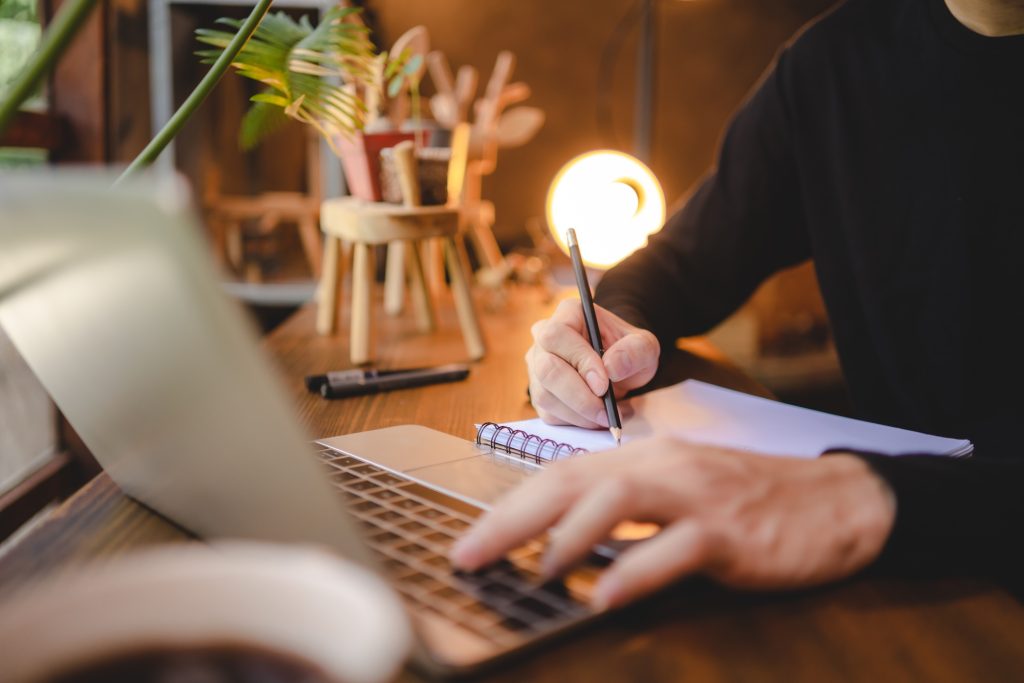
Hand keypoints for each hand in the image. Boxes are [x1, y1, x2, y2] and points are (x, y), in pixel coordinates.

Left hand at [450, 437, 895, 609]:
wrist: (835, 501)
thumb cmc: (746, 500)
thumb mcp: (678, 495)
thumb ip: (625, 513)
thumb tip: (560, 544)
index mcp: (643, 459)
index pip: (560, 476)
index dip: (509, 509)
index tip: (469, 542)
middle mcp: (662, 467)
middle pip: (573, 482)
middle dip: (513, 519)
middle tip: (468, 556)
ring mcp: (696, 496)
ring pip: (619, 500)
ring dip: (568, 536)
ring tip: (533, 570)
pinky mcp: (730, 531)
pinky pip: (675, 548)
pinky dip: (636, 570)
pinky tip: (606, 596)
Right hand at [526, 299, 659, 427]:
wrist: (620, 368)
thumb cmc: (629, 351)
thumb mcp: (644, 346)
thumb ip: (634, 351)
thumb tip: (611, 368)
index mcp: (569, 314)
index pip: (557, 336)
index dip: (579, 361)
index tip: (604, 385)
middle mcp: (544, 337)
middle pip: (546, 368)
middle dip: (578, 396)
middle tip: (606, 412)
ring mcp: (537, 365)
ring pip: (545, 395)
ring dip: (579, 413)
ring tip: (608, 416)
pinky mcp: (539, 392)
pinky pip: (548, 413)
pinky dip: (575, 421)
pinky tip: (596, 418)